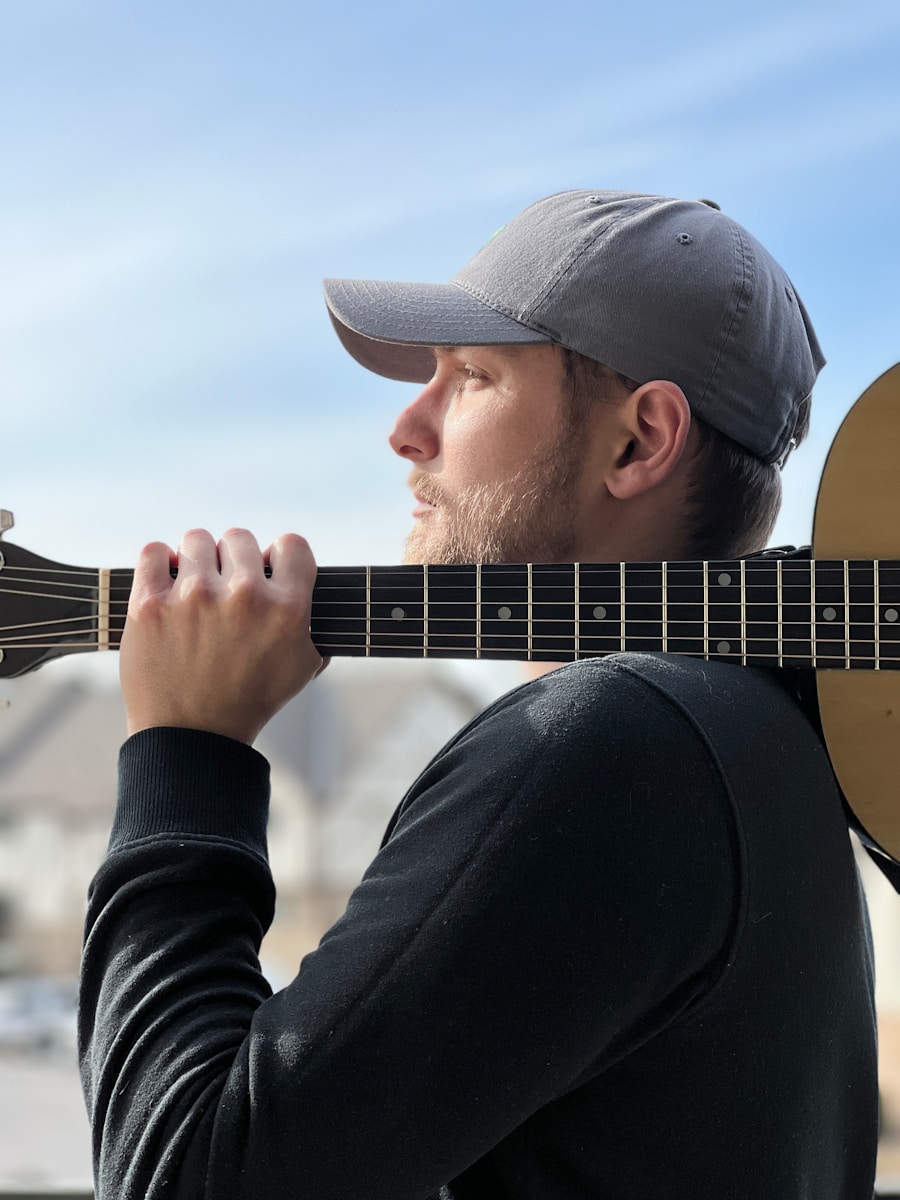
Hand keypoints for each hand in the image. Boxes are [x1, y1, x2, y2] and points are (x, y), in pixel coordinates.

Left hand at [120, 528, 326, 742]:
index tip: (268, 572)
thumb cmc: (248, 701)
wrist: (191, 736)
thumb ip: (311, 623)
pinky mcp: (150, 604)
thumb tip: (307, 588)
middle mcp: (244, 596)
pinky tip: (165, 582)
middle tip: (226, 590)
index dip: (280, 557)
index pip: (292, 545)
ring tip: (194, 590)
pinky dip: (158, 562)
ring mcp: (194, 597)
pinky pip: (153, 551)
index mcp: (287, 608)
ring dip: (196, 561)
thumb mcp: (302, 666)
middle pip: (240, 539)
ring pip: (197, 540)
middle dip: (234, 561)